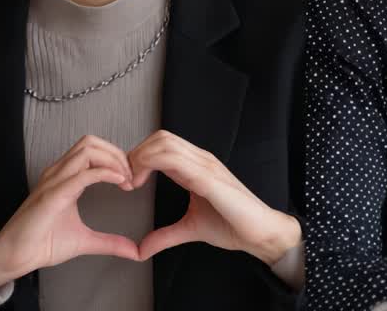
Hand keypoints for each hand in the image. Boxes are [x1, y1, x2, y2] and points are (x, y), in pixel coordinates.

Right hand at [0, 135, 140, 287]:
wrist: (17, 255)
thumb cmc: (42, 243)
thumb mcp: (85, 240)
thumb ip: (109, 242)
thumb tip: (134, 251)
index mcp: (64, 178)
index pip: (92, 150)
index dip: (115, 158)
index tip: (130, 179)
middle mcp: (58, 173)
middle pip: (91, 142)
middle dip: (116, 153)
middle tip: (131, 175)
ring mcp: (54, 181)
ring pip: (87, 150)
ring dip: (112, 160)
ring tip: (126, 178)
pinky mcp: (53, 194)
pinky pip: (82, 174)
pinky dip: (105, 173)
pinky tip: (119, 182)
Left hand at [129, 130, 300, 263]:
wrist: (261, 233)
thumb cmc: (233, 225)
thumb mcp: (190, 229)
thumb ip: (164, 235)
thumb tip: (141, 249)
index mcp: (196, 166)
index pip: (162, 144)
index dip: (139, 157)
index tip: (127, 180)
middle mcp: (200, 159)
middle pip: (160, 137)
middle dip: (136, 154)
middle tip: (125, 179)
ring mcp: (205, 165)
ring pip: (164, 143)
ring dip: (140, 158)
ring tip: (131, 181)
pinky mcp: (209, 177)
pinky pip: (175, 159)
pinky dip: (150, 165)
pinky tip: (141, 183)